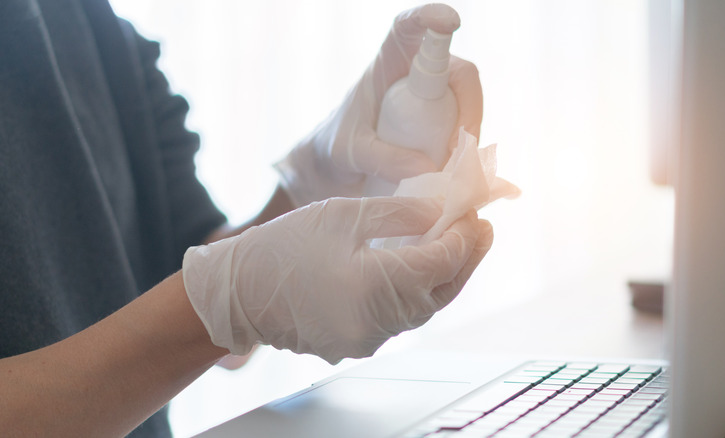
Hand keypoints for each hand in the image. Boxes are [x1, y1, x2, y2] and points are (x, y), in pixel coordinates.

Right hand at [182, 197, 492, 363]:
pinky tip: (420, 270)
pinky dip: (418, 293)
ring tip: (458, 247)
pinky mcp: (358, 343)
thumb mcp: (343, 215)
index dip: (464, 236)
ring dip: (444, 277)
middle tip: (482, 230)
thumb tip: (439, 212)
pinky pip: (401, 318)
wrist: (237, 294)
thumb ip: (399, 213)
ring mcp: (370, 338)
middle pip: (442, 290)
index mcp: (378, 286)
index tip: (474, 212)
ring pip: (425, 308)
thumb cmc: (282, 248)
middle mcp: (380, 321)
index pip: (443, 261)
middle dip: (467, 258)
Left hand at [274, 3, 483, 206]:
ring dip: (470, 130)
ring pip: (467, 101)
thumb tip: (428, 168)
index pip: (408, 29)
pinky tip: (457, 169)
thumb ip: (383, 159)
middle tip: (458, 144)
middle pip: (457, 71)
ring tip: (455, 164)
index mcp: (386, 64)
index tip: (450, 22)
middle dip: (468, 103)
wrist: (335, 168)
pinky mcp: (439, 123)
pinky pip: (465, 126)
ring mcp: (431, 99)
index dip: (430, 18)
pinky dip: (467, 146)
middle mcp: (415, 75)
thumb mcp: (352, 153)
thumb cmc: (335, 148)